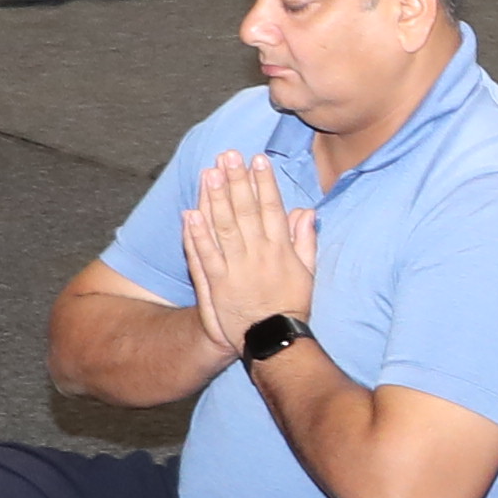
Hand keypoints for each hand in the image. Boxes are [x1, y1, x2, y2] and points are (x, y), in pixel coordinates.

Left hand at [180, 148, 319, 354]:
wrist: (274, 342)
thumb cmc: (292, 307)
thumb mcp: (308, 273)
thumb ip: (305, 240)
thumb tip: (305, 211)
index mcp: (280, 250)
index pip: (271, 208)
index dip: (264, 182)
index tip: (257, 160)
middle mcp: (257, 254)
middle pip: (244, 210)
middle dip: (236, 181)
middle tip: (228, 156)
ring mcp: (235, 268)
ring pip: (223, 227)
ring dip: (215, 199)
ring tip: (209, 174)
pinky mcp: (217, 284)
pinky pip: (204, 255)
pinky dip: (196, 234)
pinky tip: (190, 213)